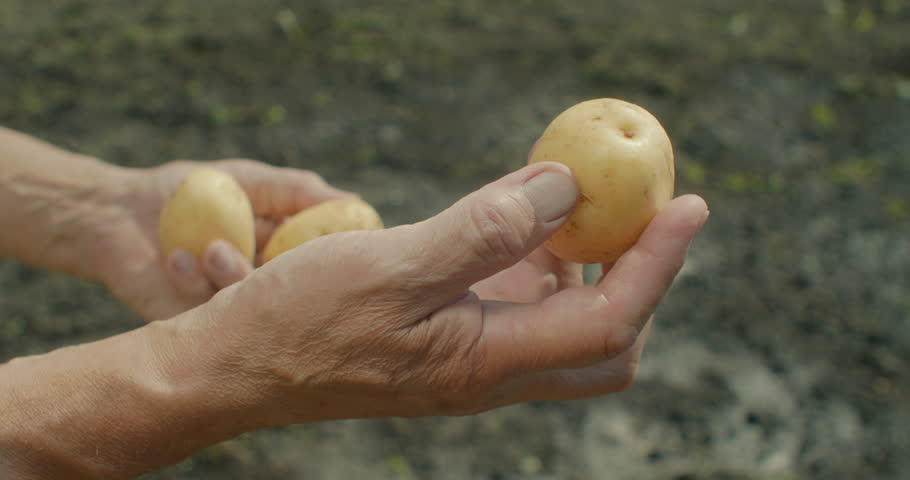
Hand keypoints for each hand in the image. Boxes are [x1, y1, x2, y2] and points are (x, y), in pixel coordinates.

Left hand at [95, 159, 352, 320]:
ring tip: (210, 248)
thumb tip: (355, 203)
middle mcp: (265, 285)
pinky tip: (176, 258)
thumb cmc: (186, 190)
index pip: (325, 266)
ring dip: (235, 275)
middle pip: (299, 296)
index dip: (337, 263)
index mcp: (284, 255)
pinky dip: (195, 282)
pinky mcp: (195, 324)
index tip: (345, 252)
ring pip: (258, 309)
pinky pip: (212, 317)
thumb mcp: (249, 180)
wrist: (117, 212)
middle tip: (275, 256)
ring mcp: (231, 307)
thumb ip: (298, 191)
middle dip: (290, 278)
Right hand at [163, 161, 707, 426]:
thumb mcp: (392, 265)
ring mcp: (472, 365)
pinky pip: (524, 315)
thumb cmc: (300, 320)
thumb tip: (564, 187)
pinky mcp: (452, 348)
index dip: (658, 264)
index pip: (608, 322)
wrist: (239, 367)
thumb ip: (483, 230)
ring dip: (591, 270)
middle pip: (607, 345)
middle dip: (641, 278)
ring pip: (569, 331)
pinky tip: (519, 227)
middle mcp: (490, 375)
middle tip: (646, 212)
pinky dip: (542, 269)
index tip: (688, 205)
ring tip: (578, 205)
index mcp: (483, 364)